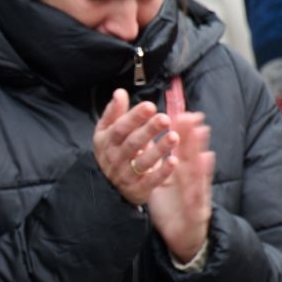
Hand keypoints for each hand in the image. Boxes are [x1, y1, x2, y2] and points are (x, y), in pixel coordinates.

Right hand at [94, 89, 179, 205]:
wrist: (108, 185)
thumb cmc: (112, 151)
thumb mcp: (108, 132)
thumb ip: (114, 113)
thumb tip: (120, 92)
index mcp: (107, 141)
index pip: (120, 127)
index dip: (134, 117)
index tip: (150, 106)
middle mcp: (114, 158)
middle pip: (132, 143)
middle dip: (148, 131)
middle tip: (165, 118)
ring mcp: (125, 175)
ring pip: (142, 161)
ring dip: (158, 149)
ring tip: (174, 137)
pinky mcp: (137, 189)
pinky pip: (150, 180)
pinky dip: (162, 171)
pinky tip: (174, 160)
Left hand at [148, 111, 214, 264]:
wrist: (181, 238)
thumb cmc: (172, 207)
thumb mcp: (163, 182)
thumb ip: (160, 164)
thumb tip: (148, 143)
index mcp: (180, 174)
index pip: (180, 150)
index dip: (181, 132)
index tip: (180, 112)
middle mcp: (190, 180)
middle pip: (191, 155)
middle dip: (192, 134)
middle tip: (192, 114)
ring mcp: (196, 193)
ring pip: (198, 169)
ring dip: (200, 150)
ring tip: (200, 132)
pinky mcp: (197, 209)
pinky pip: (198, 193)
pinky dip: (201, 178)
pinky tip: (205, 163)